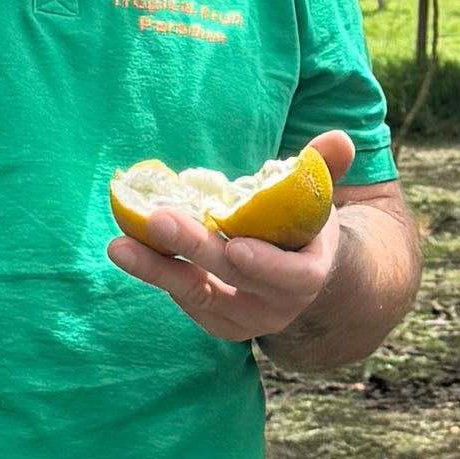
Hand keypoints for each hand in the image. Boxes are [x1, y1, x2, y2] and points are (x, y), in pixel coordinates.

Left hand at [112, 130, 359, 348]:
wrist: (295, 276)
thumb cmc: (303, 226)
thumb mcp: (317, 198)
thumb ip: (324, 169)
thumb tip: (340, 139)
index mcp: (308, 275)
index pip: (291, 276)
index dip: (266, 263)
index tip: (237, 246)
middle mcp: (276, 305)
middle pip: (232, 278)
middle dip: (194, 249)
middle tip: (157, 219)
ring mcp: (241, 318)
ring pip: (196, 295)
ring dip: (156, 270)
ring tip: (119, 246)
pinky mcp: (211, 319)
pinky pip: (182, 296)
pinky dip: (155, 271)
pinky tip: (127, 246)